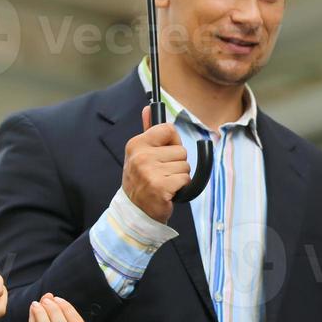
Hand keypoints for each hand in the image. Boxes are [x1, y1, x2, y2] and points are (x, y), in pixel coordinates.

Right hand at [123, 104, 189, 222]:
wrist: (136, 212)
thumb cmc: (142, 181)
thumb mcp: (140, 154)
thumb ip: (148, 131)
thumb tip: (148, 108)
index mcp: (137, 144)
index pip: (168, 129)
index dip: (172, 143)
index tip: (164, 154)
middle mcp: (141, 156)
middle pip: (181, 150)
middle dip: (177, 163)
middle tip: (162, 174)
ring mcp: (150, 172)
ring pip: (185, 165)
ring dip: (179, 176)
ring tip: (165, 183)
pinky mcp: (161, 186)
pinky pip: (185, 179)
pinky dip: (181, 187)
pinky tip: (168, 192)